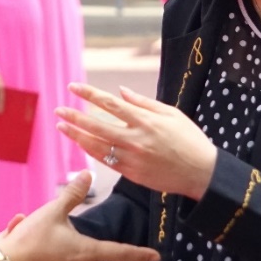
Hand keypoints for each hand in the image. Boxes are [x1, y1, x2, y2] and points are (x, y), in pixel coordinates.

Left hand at [57, 84, 216, 200]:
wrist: (201, 172)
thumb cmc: (189, 139)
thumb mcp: (171, 114)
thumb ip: (143, 103)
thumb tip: (120, 92)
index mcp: (145, 120)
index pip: (110, 103)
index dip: (89, 94)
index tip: (73, 87)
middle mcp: (135, 139)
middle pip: (96, 125)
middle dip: (74, 117)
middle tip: (58, 110)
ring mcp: (132, 158)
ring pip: (96, 146)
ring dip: (76, 135)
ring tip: (62, 127)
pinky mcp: (132, 173)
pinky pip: (105, 161)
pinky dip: (91, 151)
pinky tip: (81, 143)